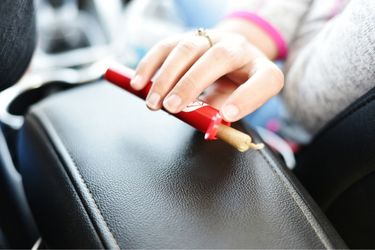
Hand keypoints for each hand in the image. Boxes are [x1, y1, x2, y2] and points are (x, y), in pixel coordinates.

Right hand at [130, 29, 283, 121]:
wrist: (231, 56)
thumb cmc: (235, 85)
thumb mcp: (236, 102)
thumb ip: (222, 112)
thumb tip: (204, 122)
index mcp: (261, 69)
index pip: (266, 80)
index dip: (248, 98)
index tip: (227, 115)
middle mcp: (239, 48)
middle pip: (220, 57)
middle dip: (192, 83)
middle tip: (172, 107)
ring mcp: (213, 38)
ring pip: (188, 48)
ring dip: (166, 76)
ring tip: (153, 101)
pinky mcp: (190, 37)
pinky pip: (166, 46)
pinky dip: (150, 64)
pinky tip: (138, 82)